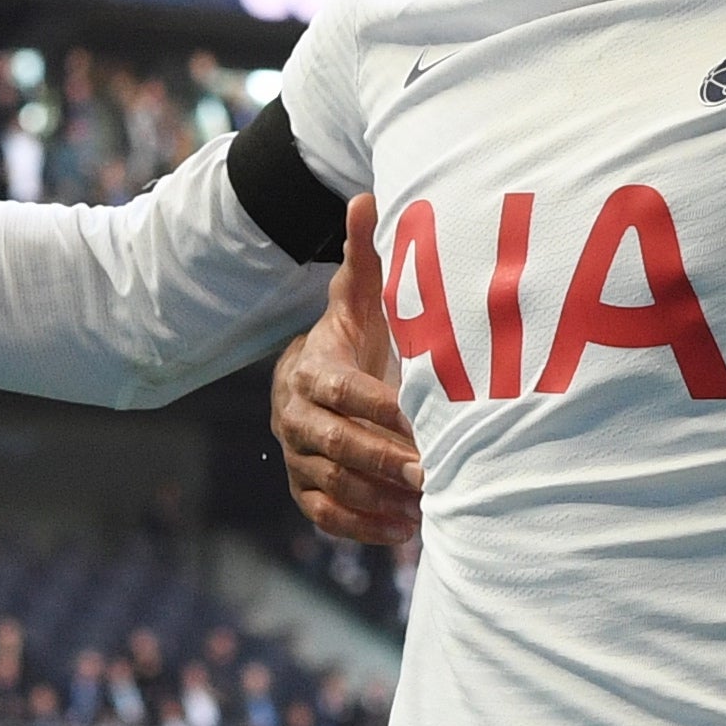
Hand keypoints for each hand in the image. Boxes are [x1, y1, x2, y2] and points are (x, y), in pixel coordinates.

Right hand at [271, 194, 421, 548]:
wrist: (317, 379)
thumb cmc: (356, 335)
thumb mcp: (360, 296)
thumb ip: (365, 255)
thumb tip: (369, 196)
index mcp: (308, 370)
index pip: (339, 391)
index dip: (378, 406)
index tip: (422, 417)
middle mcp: (294, 417)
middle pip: (333, 444)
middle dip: (382, 459)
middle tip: (431, 472)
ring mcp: (296, 457)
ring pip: (330, 484)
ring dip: (378, 497)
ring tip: (427, 504)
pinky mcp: (304, 490)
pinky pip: (325, 515)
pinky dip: (363, 526)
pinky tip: (405, 530)